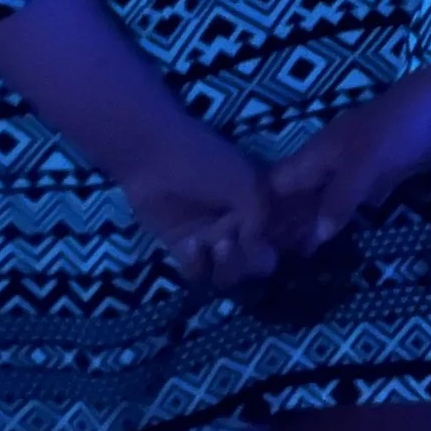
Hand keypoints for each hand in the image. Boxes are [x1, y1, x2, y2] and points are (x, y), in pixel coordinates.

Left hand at [117, 118, 275, 289]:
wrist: (153, 160)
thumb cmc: (206, 163)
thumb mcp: (247, 184)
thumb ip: (261, 220)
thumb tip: (260, 251)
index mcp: (258, 200)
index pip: (277, 233)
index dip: (276, 246)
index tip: (271, 250)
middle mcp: (238, 221)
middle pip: (254, 258)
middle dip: (250, 262)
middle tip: (238, 246)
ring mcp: (210, 235)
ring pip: (228, 269)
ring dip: (227, 265)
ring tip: (217, 246)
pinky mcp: (183, 247)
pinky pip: (198, 270)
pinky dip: (197, 263)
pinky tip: (191, 244)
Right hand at [265, 73, 430, 255]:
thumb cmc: (398, 126)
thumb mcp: (366, 162)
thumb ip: (340, 198)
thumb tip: (314, 237)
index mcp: (317, 155)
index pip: (277, 186)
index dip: (261, 213)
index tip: (250, 248)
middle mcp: (329, 163)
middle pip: (298, 197)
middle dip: (284, 225)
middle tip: (271, 267)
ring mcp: (355, 168)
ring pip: (324, 201)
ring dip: (312, 226)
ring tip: (296, 263)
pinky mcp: (380, 176)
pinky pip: (352, 202)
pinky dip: (342, 221)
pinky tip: (336, 243)